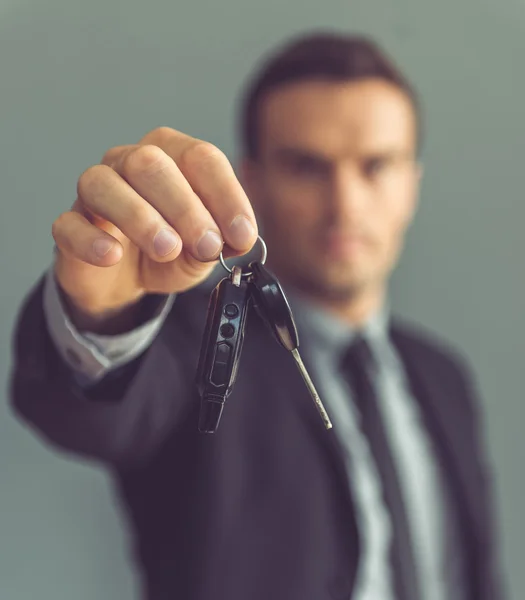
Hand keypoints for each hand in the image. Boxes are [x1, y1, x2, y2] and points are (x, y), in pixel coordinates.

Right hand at [51, 127, 257, 325]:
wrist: (126, 280)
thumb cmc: (167, 252)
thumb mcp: (203, 249)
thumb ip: (221, 241)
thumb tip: (239, 239)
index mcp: (172, 158)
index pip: (201, 158)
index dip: (226, 196)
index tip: (241, 235)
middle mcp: (129, 163)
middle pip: (150, 163)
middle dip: (185, 207)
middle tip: (206, 246)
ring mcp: (95, 192)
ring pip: (105, 184)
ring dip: (141, 217)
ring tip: (167, 250)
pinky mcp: (70, 225)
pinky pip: (70, 224)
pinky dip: (91, 240)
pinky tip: (113, 255)